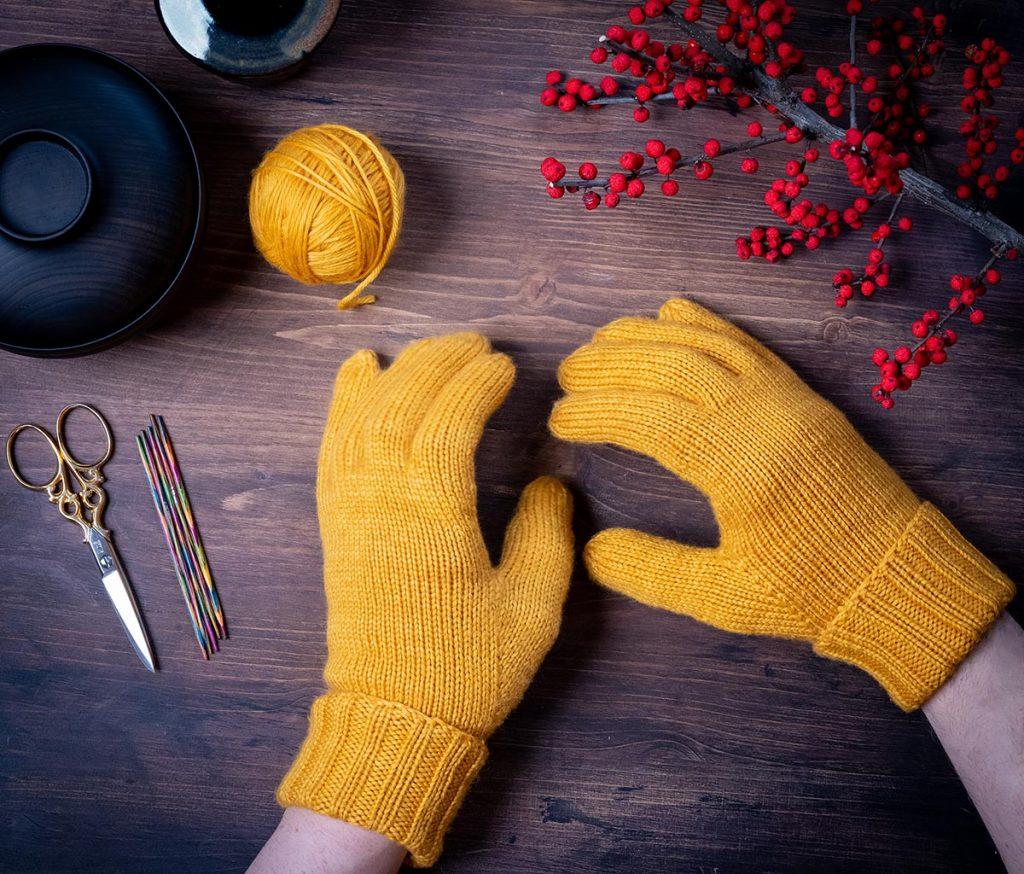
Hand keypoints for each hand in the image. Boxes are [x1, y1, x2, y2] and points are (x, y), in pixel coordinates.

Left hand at [279, 333, 573, 865]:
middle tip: (475, 341)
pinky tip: (357, 372)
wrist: (394, 719)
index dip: (476, 383)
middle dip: (437, 361)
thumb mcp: (533, 608)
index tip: (506, 363)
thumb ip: (547, 534)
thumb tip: (550, 477)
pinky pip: (332, 447)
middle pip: (399, 405)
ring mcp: (350, 510)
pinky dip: (342, 402)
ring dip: (395, 372)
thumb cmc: (468, 668)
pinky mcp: (335, 523)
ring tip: (428, 346)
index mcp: (432, 518)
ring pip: (361, 418)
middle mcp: (381, 501)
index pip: (447, 423)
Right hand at [550, 299, 1012, 710]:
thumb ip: (653, 572)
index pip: (652, 420)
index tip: (559, 419)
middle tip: (567, 374)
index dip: (598, 412)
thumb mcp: (725, 600)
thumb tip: (591, 548)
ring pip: (706, 345)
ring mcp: (787, 398)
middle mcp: (764, 419)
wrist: (896, 574)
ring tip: (598, 342)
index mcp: (743, 471)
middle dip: (610, 365)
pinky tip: (669, 312)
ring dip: (646, 336)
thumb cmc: (809, 594)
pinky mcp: (802, 392)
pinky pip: (745, 342)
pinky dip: (702, 322)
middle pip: (673, 368)